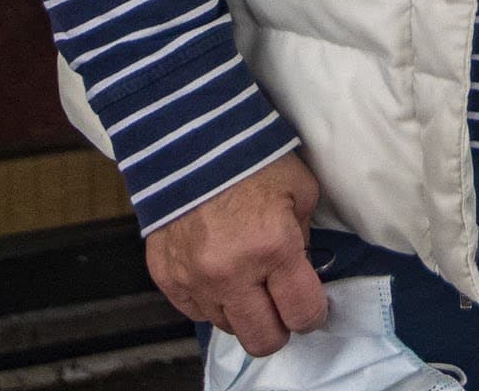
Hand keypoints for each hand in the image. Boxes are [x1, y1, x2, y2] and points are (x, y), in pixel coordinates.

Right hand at [147, 153, 328, 355]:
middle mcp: (232, 273)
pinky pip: (194, 310)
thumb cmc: (251, 158)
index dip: (312, 312)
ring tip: (242, 273)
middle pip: (264, 340)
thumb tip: (301, 272)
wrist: (187, 138)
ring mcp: (194, 279)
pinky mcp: (166, 276)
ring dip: (241, 309)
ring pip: (227, 327)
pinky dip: (209, 298)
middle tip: (277, 300)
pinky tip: (215, 268)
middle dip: (278, 325)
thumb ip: (305, 238)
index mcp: (273, 248)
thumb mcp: (299, 190)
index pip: (303, 315)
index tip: (309, 301)